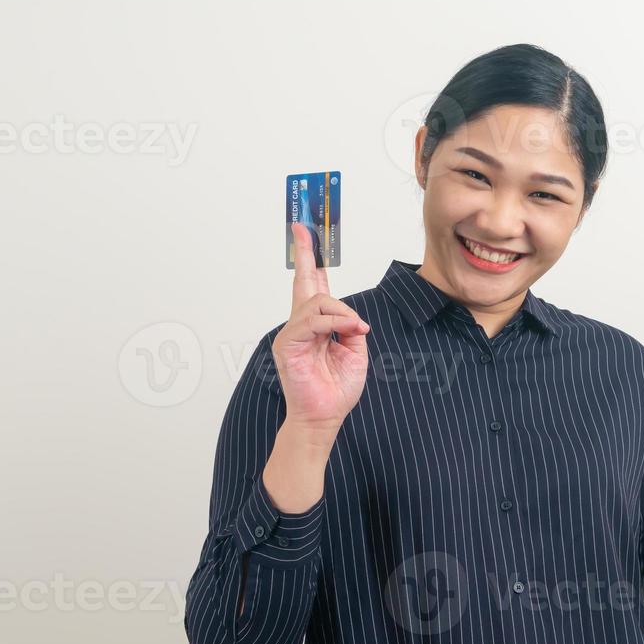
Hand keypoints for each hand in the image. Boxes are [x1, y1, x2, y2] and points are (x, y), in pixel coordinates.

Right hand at [270, 222, 370, 435]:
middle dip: (304, 252)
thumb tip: (351, 317)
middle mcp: (302, 324)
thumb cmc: (337, 389)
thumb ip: (352, 329)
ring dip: (341, 312)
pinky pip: (312, 321)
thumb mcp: (356, 352)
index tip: (309, 234)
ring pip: (316, 301)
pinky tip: (347, 331)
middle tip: (301, 226)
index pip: (314, 286)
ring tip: (354, 330)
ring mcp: (292, 333)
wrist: (325, 417)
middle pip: (303, 281)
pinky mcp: (288, 344)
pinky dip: (334, 323)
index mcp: (319, 325)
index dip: (312, 260)